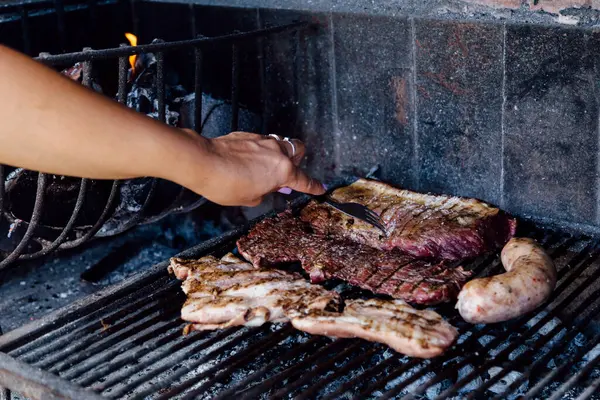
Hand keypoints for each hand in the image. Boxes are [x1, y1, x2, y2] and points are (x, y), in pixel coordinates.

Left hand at [180, 130, 325, 206]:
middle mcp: (277, 152)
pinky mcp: (247, 135)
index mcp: (283, 171)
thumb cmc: (226, 184)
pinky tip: (247, 161)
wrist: (203, 162)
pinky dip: (260, 151)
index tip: (320, 188)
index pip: (303, 180)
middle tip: (287, 172)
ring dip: (278, 154)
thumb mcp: (250, 198)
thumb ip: (265, 191)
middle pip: (298, 150)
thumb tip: (267, 185)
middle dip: (298, 159)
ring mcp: (262, 140)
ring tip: (264, 167)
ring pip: (280, 143)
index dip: (313, 186)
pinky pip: (261, 142)